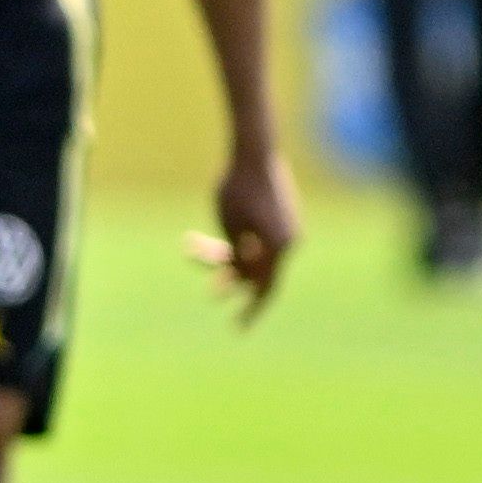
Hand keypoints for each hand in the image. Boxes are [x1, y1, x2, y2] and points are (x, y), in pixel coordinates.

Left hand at [187, 143, 300, 322]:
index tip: (238, 328)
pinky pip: (256, 242)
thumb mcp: (229, 224)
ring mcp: (286, 231)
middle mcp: (289, 241)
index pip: (265, 288)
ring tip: (192, 249)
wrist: (253, 154)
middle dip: (232, 281)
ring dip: (224, 256)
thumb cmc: (237, 187)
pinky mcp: (279, 221)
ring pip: (253, 256)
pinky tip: (201, 241)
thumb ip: (236, 254)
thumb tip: (239, 280)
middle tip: (213, 295)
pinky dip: (234, 243)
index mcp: (279, 246)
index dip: (251, 310)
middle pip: (258, 274)